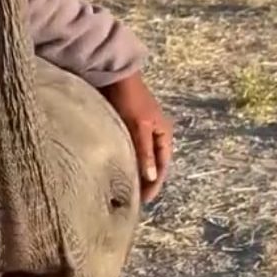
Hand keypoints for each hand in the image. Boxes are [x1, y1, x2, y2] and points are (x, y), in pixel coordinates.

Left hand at [100, 73, 172, 201]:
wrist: (113, 75)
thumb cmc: (129, 99)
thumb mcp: (139, 126)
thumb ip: (144, 151)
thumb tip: (150, 178)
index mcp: (163, 133)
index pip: (162, 165)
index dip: (154, 184)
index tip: (143, 201)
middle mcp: (153, 134)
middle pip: (151, 163)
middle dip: (144, 181)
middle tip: (131, 200)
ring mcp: (138, 131)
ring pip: (138, 158)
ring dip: (132, 172)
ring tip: (121, 190)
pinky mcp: (123, 128)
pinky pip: (126, 150)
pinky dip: (123, 161)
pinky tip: (112, 171)